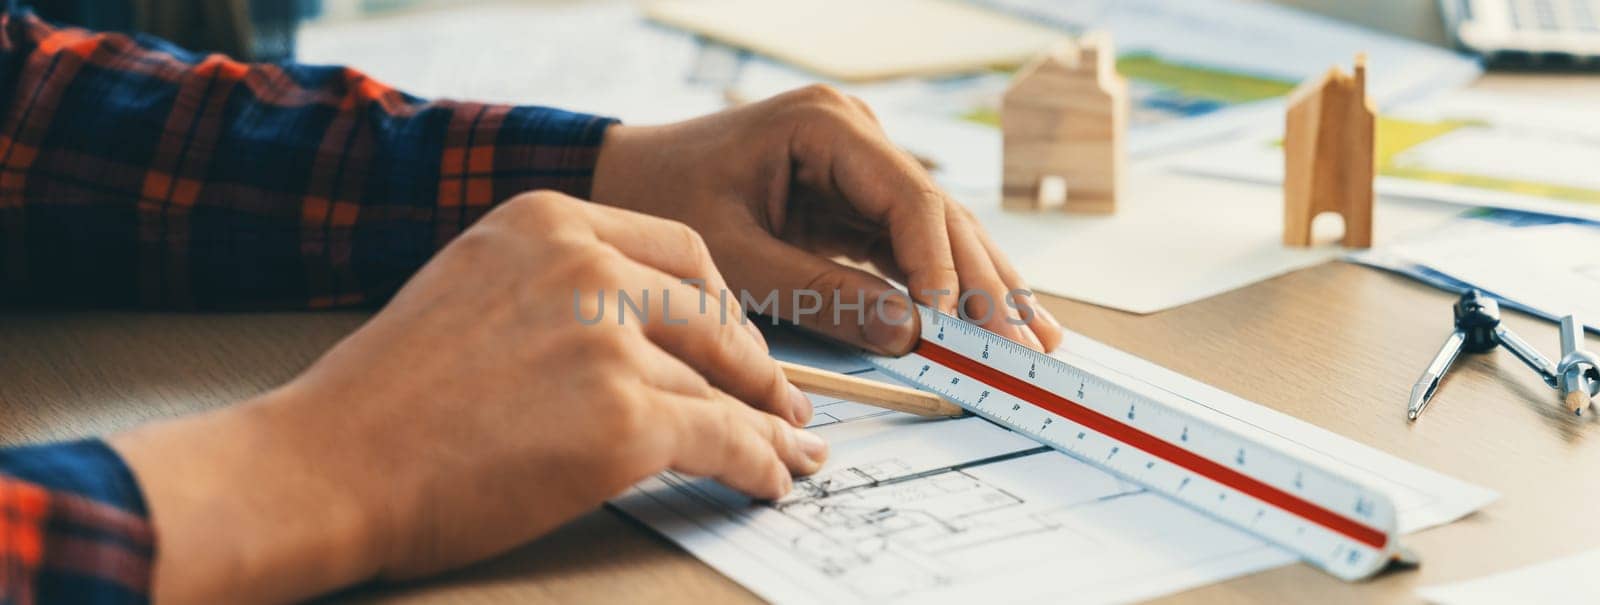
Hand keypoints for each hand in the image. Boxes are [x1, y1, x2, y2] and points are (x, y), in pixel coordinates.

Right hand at [109, 192, 825, 603]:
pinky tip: (770, 480)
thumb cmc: (387, 397)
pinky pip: (725, 438)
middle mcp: (585, 263)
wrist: (326, 464)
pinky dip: (760, 464)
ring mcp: (608, 338)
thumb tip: (640, 333)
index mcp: (546, 219)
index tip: (741, 340)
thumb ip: (557, 290)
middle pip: (712, 311)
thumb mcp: (472, 289)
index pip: (678, 250)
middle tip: (784, 401)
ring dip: (765, 422)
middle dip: (756, 364)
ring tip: (789, 449)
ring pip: (719, 382)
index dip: (722, 303)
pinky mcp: (625, 417)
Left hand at [592, 85, 1063, 354]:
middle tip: (1030, 343)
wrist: (625, 178)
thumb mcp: (735, 256)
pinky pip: (912, 246)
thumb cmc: (667, 200)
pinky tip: (990, 321)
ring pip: (938, 232)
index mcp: (826, 127)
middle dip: (987, 283)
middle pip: (940, 215)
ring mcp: (861, 166)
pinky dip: (947, 287)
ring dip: (984, 287)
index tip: (963, 325)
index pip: (910, 199)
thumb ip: (821, 293)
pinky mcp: (855, 199)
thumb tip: (909, 333)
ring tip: (1038, 337)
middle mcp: (856, 136)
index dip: (943, 266)